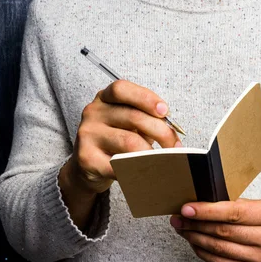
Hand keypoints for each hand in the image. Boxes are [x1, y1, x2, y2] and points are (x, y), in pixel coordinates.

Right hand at [62, 80, 180, 194]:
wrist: (87, 167)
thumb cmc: (114, 142)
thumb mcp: (129, 124)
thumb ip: (146, 120)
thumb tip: (172, 131)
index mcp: (104, 98)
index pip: (122, 89)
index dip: (146, 98)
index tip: (165, 111)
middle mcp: (93, 112)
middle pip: (133, 117)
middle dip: (161, 132)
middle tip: (174, 146)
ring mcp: (87, 134)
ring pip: (129, 142)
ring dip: (152, 153)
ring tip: (162, 160)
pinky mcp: (86, 158)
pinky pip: (119, 164)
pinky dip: (137, 169)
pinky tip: (145, 171)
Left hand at [170, 199, 260, 261]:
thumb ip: (236, 205)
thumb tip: (201, 206)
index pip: (233, 213)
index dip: (206, 211)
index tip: (186, 209)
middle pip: (223, 232)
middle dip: (195, 225)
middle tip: (178, 219)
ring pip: (220, 248)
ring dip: (195, 238)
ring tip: (182, 229)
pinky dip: (204, 252)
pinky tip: (194, 243)